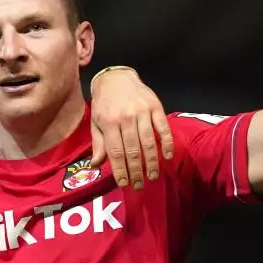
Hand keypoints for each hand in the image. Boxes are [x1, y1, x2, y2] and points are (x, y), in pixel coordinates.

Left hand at [90, 67, 173, 188]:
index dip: (120, 170)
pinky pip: (163, 128)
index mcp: (109, 122)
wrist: (116, 77)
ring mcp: (142, 112)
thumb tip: (95, 165)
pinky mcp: (155, 106)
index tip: (124, 184)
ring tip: (152, 176)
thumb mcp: (96, 122)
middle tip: (138, 186)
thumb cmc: (104, 103)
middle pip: (133, 150)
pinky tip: (167, 156)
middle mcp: (126, 118)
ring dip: (152, 162)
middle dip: (136, 171)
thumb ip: (98, 144)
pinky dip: (167, 143)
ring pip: (148, 142)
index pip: (115, 152)